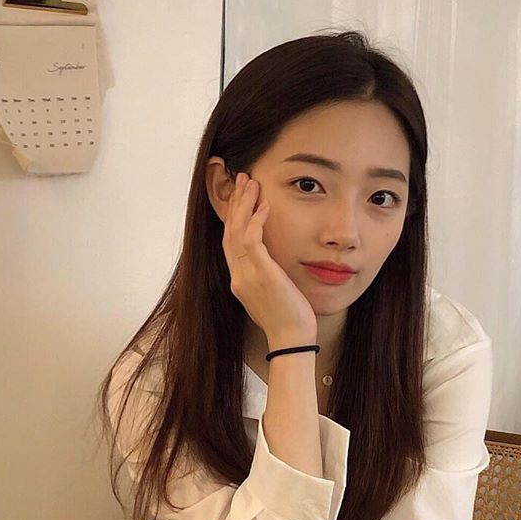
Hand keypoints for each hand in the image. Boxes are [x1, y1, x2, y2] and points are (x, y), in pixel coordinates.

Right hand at [222, 171, 317, 345]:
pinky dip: (256, 220)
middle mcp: (237, 276)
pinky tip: (265, 206)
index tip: (242, 197)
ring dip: (243, 204)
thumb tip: (272, 264)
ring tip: (251, 183)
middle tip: (243, 180)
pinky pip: (252, 240)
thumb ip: (266, 277)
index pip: (230, 242)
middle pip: (229, 231)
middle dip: (236, 203)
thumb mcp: (272, 294)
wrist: (291, 339)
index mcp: (239, 280)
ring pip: (236, 231)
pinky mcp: (261, 274)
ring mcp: (246, 275)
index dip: (234, 217)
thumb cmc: (288, 320)